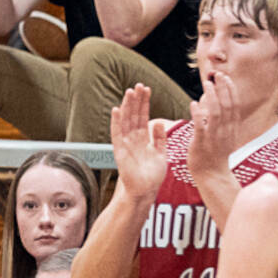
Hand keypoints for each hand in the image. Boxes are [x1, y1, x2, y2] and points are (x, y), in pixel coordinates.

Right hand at [111, 84, 167, 206]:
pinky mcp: (119, 152)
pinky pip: (117, 134)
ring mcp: (125, 145)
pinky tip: (116, 110)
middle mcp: (133, 139)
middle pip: (133, 116)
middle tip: (138, 85)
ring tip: (129, 92)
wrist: (146, 192)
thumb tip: (159, 122)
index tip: (147, 89)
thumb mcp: (161, 154)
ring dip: (127, 107)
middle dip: (136, 100)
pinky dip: (116, 122)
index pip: (143, 117)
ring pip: (126, 121)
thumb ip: (160, 138)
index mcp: (143, 139)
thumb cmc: (153, 176)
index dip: (144, 103)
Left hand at [187, 72, 240, 182]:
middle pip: (228, 105)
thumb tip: (208, 100)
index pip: (234, 104)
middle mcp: (226, 131)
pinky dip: (197, 113)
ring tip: (206, 85)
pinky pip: (200, 126)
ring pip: (216, 113)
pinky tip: (193, 103)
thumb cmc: (215, 153)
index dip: (231, 89)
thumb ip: (219, 118)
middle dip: (223, 88)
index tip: (225, 77)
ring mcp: (215, 137)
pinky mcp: (202, 143)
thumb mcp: (223, 134)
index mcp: (232, 127)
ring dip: (212, 97)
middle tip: (217, 75)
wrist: (212, 175)